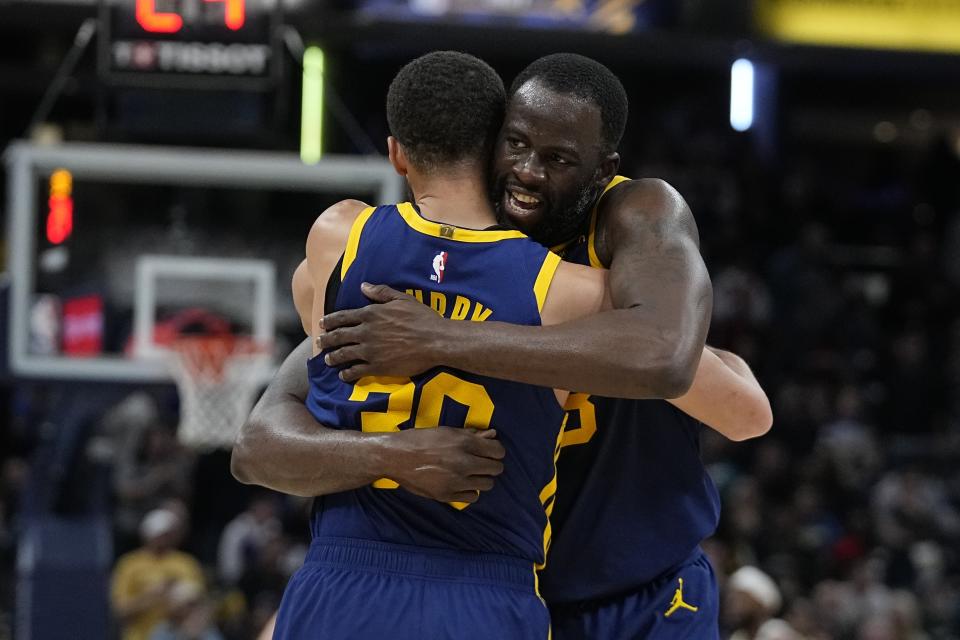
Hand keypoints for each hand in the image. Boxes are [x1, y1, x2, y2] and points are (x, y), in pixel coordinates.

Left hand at [319, 283, 454, 380]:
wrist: (435, 341)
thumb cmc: (422, 318)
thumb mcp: (402, 299)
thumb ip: (380, 292)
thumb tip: (363, 286)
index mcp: (371, 314)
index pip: (343, 317)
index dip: (330, 320)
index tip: (321, 323)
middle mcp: (366, 332)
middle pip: (339, 336)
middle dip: (326, 340)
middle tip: (319, 342)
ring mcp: (370, 351)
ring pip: (344, 354)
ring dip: (333, 357)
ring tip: (327, 360)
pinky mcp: (377, 366)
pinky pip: (356, 371)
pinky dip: (347, 373)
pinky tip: (343, 375)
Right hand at [385, 427, 504, 503]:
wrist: (395, 457)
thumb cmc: (421, 439)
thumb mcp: (447, 431)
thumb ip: (472, 434)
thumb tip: (493, 434)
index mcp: (464, 443)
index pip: (498, 451)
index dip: (496, 451)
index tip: (489, 452)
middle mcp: (464, 463)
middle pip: (496, 469)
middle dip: (491, 465)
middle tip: (480, 463)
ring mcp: (456, 481)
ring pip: (487, 484)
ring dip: (482, 478)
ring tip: (471, 474)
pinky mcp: (447, 495)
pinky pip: (473, 497)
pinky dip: (470, 491)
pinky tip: (462, 484)